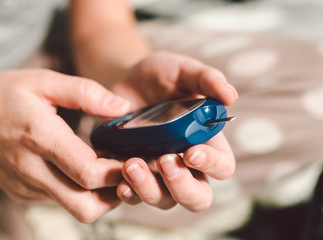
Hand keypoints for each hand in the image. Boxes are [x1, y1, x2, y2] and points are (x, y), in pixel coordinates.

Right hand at [0, 69, 130, 222]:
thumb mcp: (43, 81)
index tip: (134, 157)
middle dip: (115, 193)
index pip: (88, 172)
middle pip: (86, 206)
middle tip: (126, 170)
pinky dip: (81, 191)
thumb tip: (123, 106)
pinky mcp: (24, 194)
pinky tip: (84, 169)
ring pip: (76, 209)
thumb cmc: (4, 96)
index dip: (118, 171)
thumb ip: (85, 92)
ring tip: (109, 170)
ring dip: (101, 195)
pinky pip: (62, 201)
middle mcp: (33, 170)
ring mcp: (27, 187)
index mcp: (40, 138)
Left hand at [113, 52, 236, 210]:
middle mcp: (185, 165)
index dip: (211, 164)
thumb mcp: (183, 71)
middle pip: (197, 197)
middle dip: (182, 186)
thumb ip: (207, 79)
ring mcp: (158, 174)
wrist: (126, 81)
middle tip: (164, 161)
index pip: (222, 166)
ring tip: (132, 164)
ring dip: (149, 189)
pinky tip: (120, 182)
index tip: (191, 152)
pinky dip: (129, 194)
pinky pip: (134, 197)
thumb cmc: (162, 76)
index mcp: (206, 142)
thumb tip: (231, 96)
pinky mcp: (134, 175)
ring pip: (164, 200)